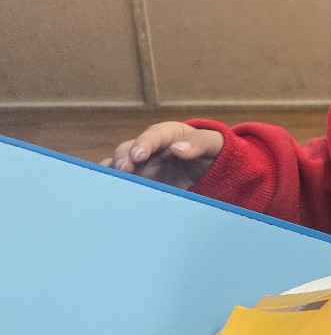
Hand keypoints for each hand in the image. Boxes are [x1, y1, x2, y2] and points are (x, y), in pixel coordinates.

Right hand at [102, 122, 223, 189]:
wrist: (213, 173)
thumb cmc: (212, 153)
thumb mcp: (214, 144)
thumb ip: (200, 143)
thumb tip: (178, 148)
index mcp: (167, 135)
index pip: (153, 135)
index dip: (144, 144)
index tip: (138, 155)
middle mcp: (149, 149)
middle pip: (128, 150)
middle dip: (122, 159)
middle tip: (122, 171)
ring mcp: (142, 168)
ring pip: (119, 168)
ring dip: (113, 175)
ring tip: (111, 186)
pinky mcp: (141, 185)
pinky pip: (124, 186)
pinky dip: (116, 190)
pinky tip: (115, 200)